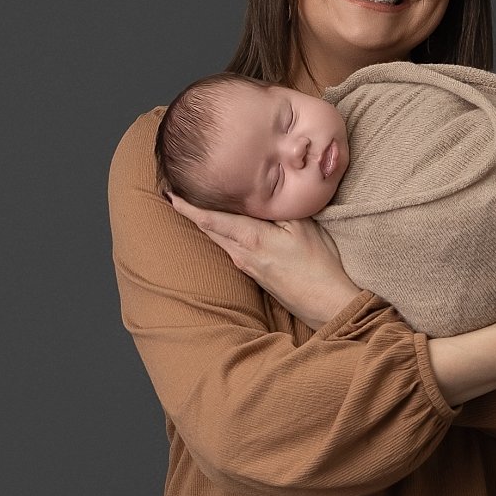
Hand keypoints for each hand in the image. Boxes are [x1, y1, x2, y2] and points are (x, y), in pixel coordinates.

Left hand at [168, 193, 359, 328]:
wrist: (326, 303)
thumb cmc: (319, 265)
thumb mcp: (302, 226)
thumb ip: (277, 208)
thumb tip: (259, 193)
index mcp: (251, 238)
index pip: (209, 219)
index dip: (187, 206)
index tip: (169, 193)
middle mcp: (241, 254)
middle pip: (207, 229)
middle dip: (190, 211)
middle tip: (176, 193)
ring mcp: (246, 266)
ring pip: (218, 239)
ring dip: (205, 222)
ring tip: (196, 205)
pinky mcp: (254, 274)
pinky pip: (230, 248)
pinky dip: (222, 233)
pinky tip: (227, 226)